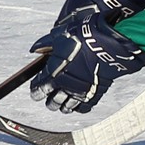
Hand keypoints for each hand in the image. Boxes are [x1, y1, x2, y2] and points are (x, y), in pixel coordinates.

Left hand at [29, 12, 144, 114]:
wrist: (109, 44)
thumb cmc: (84, 38)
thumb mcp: (60, 35)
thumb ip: (45, 44)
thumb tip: (35, 48)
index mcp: (52, 74)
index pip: (38, 90)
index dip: (36, 90)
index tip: (36, 87)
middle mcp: (65, 87)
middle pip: (51, 103)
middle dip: (49, 99)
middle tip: (51, 94)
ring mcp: (80, 93)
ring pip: (66, 108)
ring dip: (63, 104)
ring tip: (64, 97)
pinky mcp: (95, 95)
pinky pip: (82, 108)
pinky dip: (78, 105)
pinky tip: (78, 98)